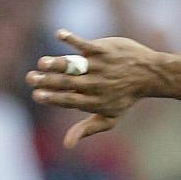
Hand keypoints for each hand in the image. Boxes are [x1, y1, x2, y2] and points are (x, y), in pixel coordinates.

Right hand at [26, 30, 165, 147]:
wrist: (149, 75)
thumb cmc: (125, 98)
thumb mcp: (109, 118)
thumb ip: (87, 129)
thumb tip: (66, 145)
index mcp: (94, 101)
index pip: (69, 100)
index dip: (53, 98)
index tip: (37, 95)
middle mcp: (95, 84)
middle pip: (68, 83)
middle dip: (48, 82)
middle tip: (30, 78)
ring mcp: (99, 66)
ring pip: (75, 65)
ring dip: (58, 63)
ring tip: (42, 63)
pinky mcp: (103, 50)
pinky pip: (85, 44)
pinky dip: (73, 39)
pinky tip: (59, 34)